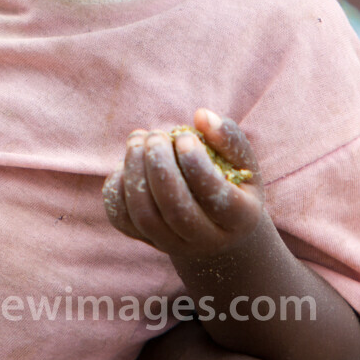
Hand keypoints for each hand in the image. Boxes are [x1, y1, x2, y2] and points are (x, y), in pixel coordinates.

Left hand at [103, 108, 263, 261]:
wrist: (215, 226)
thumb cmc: (231, 183)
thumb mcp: (241, 161)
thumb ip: (228, 137)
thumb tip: (202, 115)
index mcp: (239, 218)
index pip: (216, 197)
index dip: (196, 165)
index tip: (184, 136)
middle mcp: (206, 239)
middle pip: (176, 210)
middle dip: (160, 168)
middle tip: (156, 136)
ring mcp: (173, 244)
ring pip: (146, 217)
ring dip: (135, 174)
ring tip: (138, 140)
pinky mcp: (146, 239)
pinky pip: (122, 219)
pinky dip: (117, 189)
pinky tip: (127, 163)